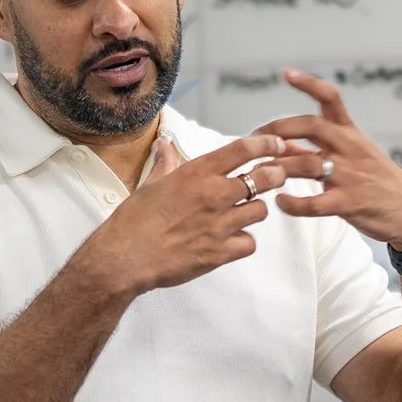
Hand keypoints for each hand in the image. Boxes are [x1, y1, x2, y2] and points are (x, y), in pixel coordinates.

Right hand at [74, 132, 288, 298]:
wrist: (124, 258)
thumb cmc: (133, 220)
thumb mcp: (150, 184)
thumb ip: (166, 163)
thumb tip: (165, 144)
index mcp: (196, 173)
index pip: (244, 149)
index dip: (267, 144)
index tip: (277, 145)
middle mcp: (213, 195)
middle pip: (264, 178)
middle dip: (275, 175)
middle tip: (274, 177)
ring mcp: (219, 225)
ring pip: (261, 211)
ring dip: (255, 211)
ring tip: (242, 214)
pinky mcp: (220, 252)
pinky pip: (250, 243)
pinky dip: (244, 242)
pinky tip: (231, 241)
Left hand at [261, 71, 401, 252]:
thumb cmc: (377, 185)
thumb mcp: (352, 158)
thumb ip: (315, 151)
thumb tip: (281, 144)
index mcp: (351, 134)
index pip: (331, 98)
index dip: (308, 84)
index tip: (286, 73)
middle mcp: (350, 148)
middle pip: (310, 126)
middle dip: (278, 129)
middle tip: (254, 139)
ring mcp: (351, 175)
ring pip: (306, 164)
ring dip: (278, 169)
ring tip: (258, 175)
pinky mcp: (350, 203)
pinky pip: (314, 203)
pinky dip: (293, 203)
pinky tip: (281, 203)